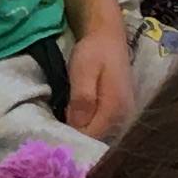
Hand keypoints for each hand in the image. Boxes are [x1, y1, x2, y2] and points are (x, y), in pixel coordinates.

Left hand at [62, 17, 134, 138]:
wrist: (109, 36)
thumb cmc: (94, 51)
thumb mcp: (83, 71)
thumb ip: (82, 100)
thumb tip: (76, 128)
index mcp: (115, 109)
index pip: (91, 137)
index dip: (71, 138)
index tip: (52, 134)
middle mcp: (124, 118)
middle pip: (96, 140)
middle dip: (75, 137)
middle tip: (54, 128)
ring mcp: (125, 117)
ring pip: (98, 136)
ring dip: (80, 132)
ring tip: (62, 123)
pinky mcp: (121, 113)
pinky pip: (102, 128)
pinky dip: (87, 126)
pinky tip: (75, 118)